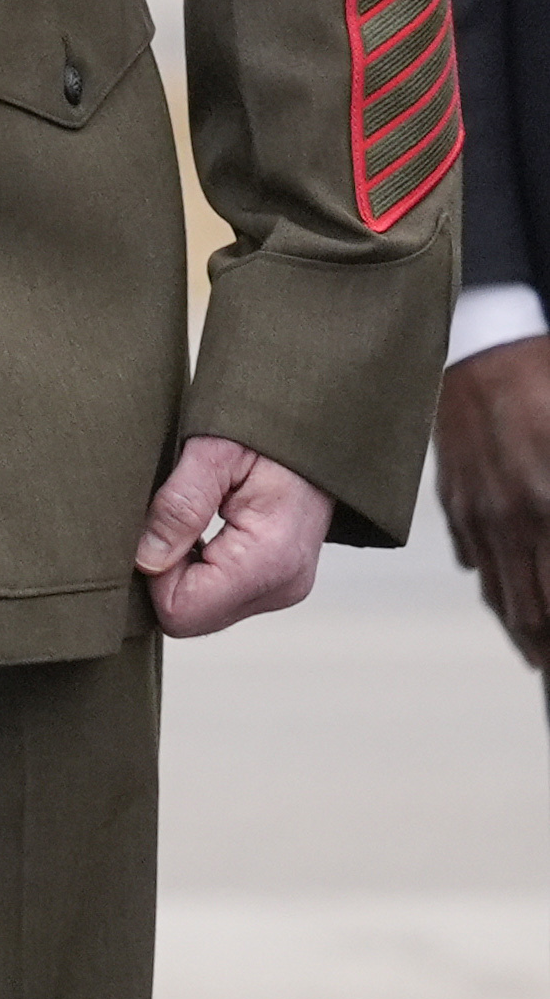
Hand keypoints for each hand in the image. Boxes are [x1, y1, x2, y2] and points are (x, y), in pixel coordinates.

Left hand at [141, 433, 324, 638]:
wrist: (317, 435)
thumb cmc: (265, 437)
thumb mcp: (213, 453)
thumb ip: (179, 506)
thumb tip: (147, 560)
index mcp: (270, 559)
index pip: (182, 610)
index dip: (153, 573)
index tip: (158, 528)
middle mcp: (281, 587)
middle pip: (190, 615)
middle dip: (164, 573)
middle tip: (171, 521)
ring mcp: (282, 590)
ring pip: (201, 610)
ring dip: (181, 570)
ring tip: (192, 521)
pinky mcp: (276, 585)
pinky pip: (217, 596)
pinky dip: (198, 570)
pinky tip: (205, 533)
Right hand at [442, 345, 549, 666]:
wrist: (481, 341)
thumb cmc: (542, 381)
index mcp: (545, 507)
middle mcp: (510, 520)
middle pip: (531, 610)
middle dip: (548, 649)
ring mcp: (479, 511)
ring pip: (501, 591)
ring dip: (524, 631)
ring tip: (538, 657)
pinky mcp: (459, 496)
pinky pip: (477, 557)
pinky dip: (494, 589)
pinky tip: (505, 600)